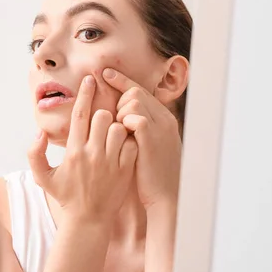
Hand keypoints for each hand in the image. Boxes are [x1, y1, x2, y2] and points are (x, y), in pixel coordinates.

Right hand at [28, 75, 137, 223]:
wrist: (88, 220)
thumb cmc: (66, 196)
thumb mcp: (43, 177)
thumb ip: (34, 154)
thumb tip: (39, 133)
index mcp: (72, 152)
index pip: (79, 115)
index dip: (85, 94)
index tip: (90, 79)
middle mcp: (92, 154)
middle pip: (103, 117)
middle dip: (103, 114)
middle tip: (102, 122)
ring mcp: (110, 162)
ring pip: (119, 128)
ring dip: (117, 127)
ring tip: (113, 135)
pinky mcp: (125, 169)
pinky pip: (132, 144)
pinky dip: (130, 141)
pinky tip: (124, 146)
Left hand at [102, 68, 181, 209]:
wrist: (165, 197)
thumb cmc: (152, 175)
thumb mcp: (149, 146)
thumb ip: (140, 128)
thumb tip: (121, 115)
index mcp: (164, 119)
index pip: (141, 91)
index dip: (122, 81)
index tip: (106, 74)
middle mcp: (165, 119)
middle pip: (135, 93)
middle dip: (119, 103)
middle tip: (116, 124)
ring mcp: (160, 127)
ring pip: (132, 102)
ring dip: (120, 114)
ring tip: (121, 134)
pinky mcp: (152, 137)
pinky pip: (133, 116)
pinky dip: (124, 123)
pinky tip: (123, 137)